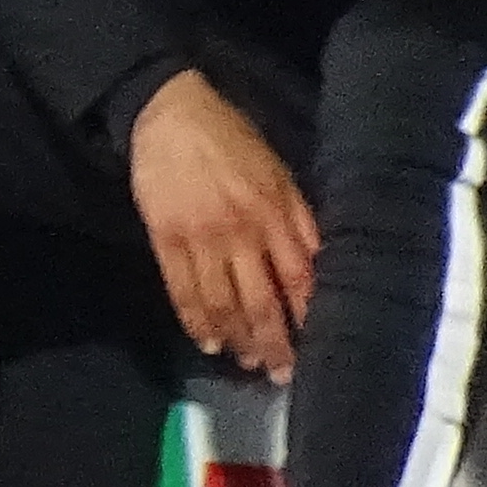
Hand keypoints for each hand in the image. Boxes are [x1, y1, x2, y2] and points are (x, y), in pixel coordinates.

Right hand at [130, 72, 318, 380]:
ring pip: (221, 301)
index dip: (309, 319)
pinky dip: (194, 318)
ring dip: (235, 337)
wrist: (170, 112)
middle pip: (260, 300)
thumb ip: (300, 221)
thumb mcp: (280, 174)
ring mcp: (200, 236)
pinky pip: (181, 287)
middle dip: (273, 342)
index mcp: (275, 214)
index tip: (319, 349)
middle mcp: (241, 231)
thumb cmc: (233, 142)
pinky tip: (205, 340)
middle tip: (281, 374)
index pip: (299, 280)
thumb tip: (322, 267)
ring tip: (246, 361)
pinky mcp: (165, 236)